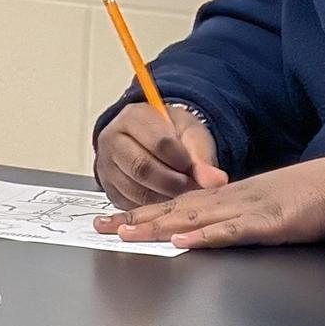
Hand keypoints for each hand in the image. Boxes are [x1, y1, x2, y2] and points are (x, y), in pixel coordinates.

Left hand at [93, 152, 324, 248]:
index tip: (113, 221)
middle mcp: (231, 200)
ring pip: (195, 218)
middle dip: (137, 218)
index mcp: (229, 198)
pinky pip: (233, 231)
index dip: (143, 212)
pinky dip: (207, 236)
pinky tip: (184, 241)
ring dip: (159, 225)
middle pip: (176, 209)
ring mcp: (249, 209)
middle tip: (101, 226)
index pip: (177, 205)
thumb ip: (238, 220)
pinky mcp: (271, 223)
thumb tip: (210, 231)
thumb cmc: (311, 197)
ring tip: (128, 233)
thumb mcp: (266, 208)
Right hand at [94, 102, 228, 209]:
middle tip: (191, 187)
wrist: (154, 138)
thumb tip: (217, 181)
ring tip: (183, 195)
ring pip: (135, 190)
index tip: (195, 168)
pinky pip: (131, 205)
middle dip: (172, 183)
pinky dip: (152, 208)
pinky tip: (167, 202)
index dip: (181, 160)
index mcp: (133, 117)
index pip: (158, 142)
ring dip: (164, 198)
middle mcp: (112, 140)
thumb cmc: (172, 132)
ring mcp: (107, 166)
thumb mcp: (191, 134)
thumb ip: (202, 156)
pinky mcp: (109, 189)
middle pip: (142, 168)